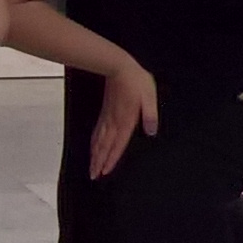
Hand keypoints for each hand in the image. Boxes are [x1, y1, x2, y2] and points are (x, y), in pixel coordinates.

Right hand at [83, 56, 159, 178]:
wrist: (118, 66)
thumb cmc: (136, 81)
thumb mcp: (150, 96)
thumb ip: (150, 115)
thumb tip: (151, 132)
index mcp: (126, 120)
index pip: (118, 144)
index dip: (111, 159)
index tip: (104, 172)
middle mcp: (114, 122)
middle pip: (105, 146)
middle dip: (99, 162)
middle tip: (93, 176)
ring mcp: (107, 117)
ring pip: (99, 140)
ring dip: (94, 155)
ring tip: (91, 167)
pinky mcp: (105, 112)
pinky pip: (97, 131)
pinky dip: (93, 142)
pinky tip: (92, 147)